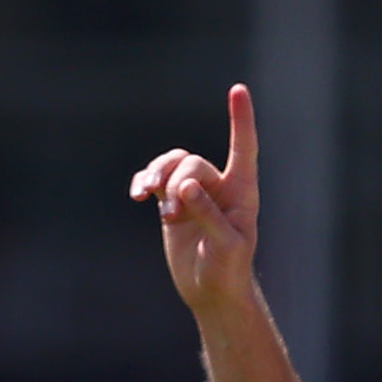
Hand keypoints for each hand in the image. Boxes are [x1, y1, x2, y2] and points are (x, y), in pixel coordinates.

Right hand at [130, 85, 261, 319]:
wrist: (211, 291)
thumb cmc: (228, 270)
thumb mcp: (225, 246)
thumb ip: (208, 215)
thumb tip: (184, 187)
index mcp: (242, 192)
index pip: (243, 148)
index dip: (241, 120)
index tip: (238, 90)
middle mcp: (219, 186)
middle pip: (192, 163)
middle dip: (177, 182)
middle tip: (172, 215)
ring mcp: (194, 193)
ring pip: (171, 164)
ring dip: (157, 176)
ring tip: (149, 197)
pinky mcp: (172, 203)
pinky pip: (154, 179)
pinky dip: (143, 182)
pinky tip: (138, 195)